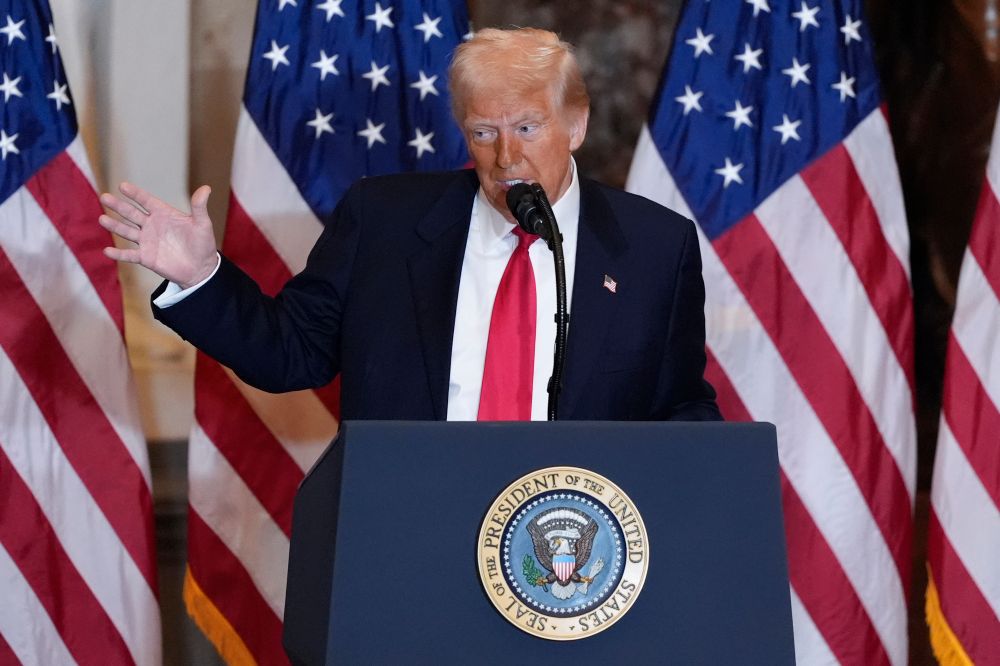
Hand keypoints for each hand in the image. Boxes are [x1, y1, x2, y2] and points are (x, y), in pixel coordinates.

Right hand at [99, 182, 218, 288]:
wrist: (201, 269)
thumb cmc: (202, 244)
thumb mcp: (202, 224)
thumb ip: (199, 207)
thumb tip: (206, 188)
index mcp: (164, 214)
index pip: (146, 201)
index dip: (135, 194)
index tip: (123, 186)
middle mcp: (152, 225)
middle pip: (132, 214)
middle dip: (118, 206)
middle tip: (104, 197)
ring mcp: (147, 241)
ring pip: (127, 231)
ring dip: (115, 226)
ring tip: (102, 219)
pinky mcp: (146, 257)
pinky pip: (130, 255)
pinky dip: (119, 253)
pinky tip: (107, 250)